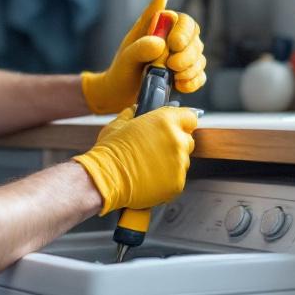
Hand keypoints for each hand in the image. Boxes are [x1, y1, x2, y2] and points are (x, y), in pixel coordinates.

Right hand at [71, 107, 197, 214]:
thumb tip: (135, 110)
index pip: (190, 118)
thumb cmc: (110, 151)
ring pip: (183, 161)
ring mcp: (179, 163)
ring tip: (149, 166)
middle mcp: (177, 140)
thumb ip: (132, 115)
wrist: (105, 179)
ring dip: (171, 162)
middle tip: (156, 150)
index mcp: (165, 121)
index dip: (181, 123)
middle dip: (175, 144)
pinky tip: (150, 178)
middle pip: (187, 140)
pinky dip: (167, 179)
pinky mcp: (177, 183)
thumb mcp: (118, 124)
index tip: (174, 128)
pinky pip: (177, 178)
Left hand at [80, 0, 207, 114]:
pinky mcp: (187, 75)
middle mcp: (176, 39)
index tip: (173, 44)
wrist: (122, 92)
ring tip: (174, 77)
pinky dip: (192, 82)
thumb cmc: (123, 68)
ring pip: (199, 59)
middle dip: (187, 55)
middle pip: (195, 41)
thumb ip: (141, 46)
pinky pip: (199, 77)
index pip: (185, 21)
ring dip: (190, 69)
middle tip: (172, 65)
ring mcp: (184, 58)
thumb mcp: (127, 56)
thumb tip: (160, 42)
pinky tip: (180, 86)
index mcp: (163, 26)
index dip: (183, 31)